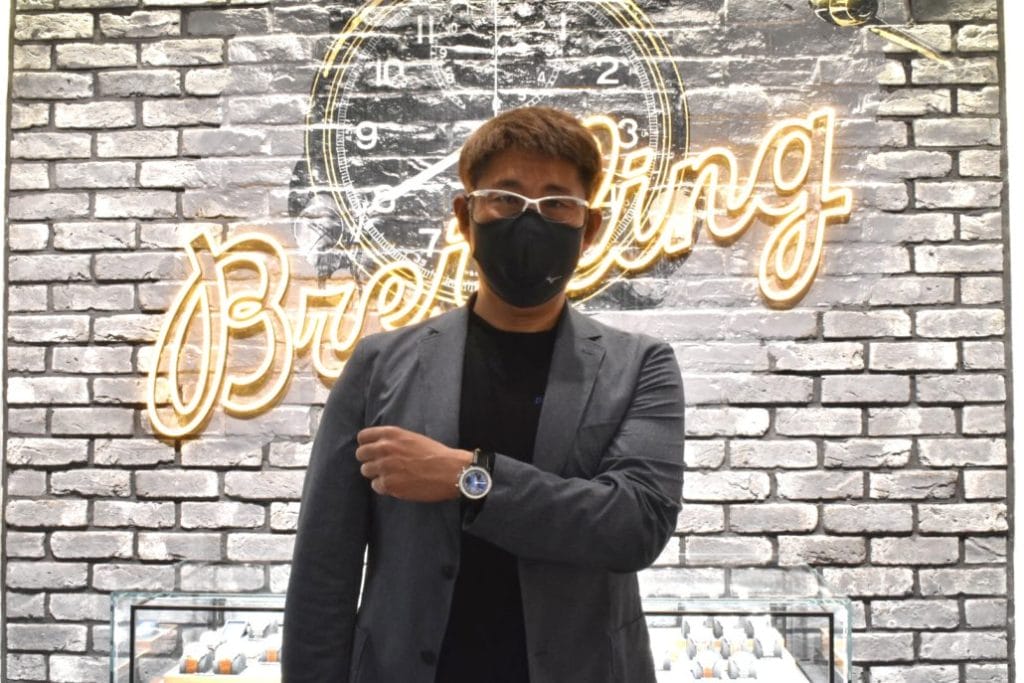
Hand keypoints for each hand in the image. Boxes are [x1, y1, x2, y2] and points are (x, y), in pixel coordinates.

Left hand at [355, 426, 472, 501]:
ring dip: (376, 473)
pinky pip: (376, 486)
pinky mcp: (389, 485)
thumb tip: (378, 447)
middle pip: (360, 454)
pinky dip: (384, 486)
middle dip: (369, 460)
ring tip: (391, 475)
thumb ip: (393, 441)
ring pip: (366, 471)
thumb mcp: (412, 438)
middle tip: (381, 465)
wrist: (450, 471)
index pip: (363, 437)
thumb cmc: (435, 454)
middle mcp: (385, 449)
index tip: (372, 450)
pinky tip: (397, 484)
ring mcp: (385, 467)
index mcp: (391, 434)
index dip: (366, 444)